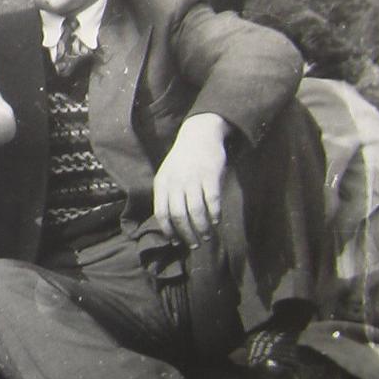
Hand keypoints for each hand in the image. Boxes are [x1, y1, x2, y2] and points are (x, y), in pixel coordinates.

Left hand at [153, 113, 230, 247]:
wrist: (199, 134)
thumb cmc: (182, 160)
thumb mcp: (167, 174)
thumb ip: (167, 195)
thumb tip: (170, 226)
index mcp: (162, 183)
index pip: (161, 213)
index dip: (168, 231)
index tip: (176, 242)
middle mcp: (176, 181)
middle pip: (179, 215)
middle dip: (187, 234)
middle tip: (194, 244)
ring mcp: (193, 178)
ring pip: (196, 211)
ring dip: (202, 228)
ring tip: (206, 236)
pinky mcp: (210, 174)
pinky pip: (212, 200)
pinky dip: (214, 213)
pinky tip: (216, 220)